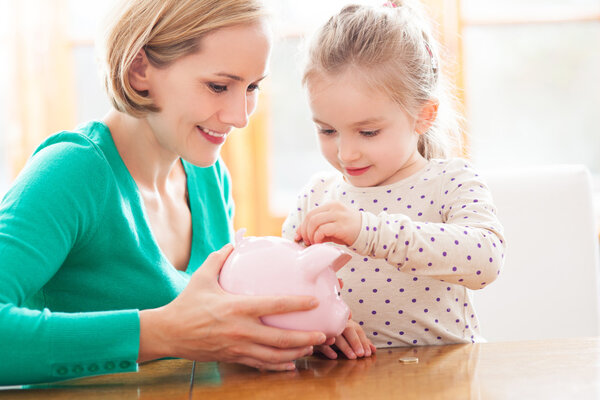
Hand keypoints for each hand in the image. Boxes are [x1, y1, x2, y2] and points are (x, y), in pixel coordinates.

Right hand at [138, 244, 326, 370]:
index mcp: (236, 307)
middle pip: (280, 337)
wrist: (169, 333)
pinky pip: (260, 364)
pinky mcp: (233, 357)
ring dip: (296, 352)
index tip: (314, 301)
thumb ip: (220, 257)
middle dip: (305, 337)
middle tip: (323, 334)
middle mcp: (240, 330)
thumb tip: (235, 241)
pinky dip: (278, 365)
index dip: (296, 304)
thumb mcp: (202, 276)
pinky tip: (291, 363)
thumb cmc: (187, 303)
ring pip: (274, 355)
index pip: (273, 306)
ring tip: (312, 347)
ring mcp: (238, 347)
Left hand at [294, 201, 360, 245]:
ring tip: (312, 243)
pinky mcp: (341, 226)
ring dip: (310, 234)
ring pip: (314, 222)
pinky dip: (317, 237)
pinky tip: (319, 243)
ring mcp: (338, 216)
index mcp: (331, 205)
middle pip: (310, 217)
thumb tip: (303, 236)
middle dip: (304, 230)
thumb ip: (319, 228)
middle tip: (306, 241)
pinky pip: (322, 230)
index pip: (310, 213)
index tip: (299, 236)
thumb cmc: (349, 231)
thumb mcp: (333, 226)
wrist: (370, 232)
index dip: (302, 225)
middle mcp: (334, 207)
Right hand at [315, 319, 375, 359]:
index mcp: (347, 322)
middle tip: (361, 354)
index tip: (368, 353)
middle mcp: (338, 324)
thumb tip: (374, 350)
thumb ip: (362, 341)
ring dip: (345, 347)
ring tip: (352, 357)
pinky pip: (322, 342)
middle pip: (348, 330)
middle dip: (356, 342)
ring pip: (336, 336)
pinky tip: (335, 356)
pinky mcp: (317, 336)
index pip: (358, 330)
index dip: (364, 341)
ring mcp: (327, 329)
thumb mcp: (351, 334)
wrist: (318, 321)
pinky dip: (328, 349)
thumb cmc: (339, 331)